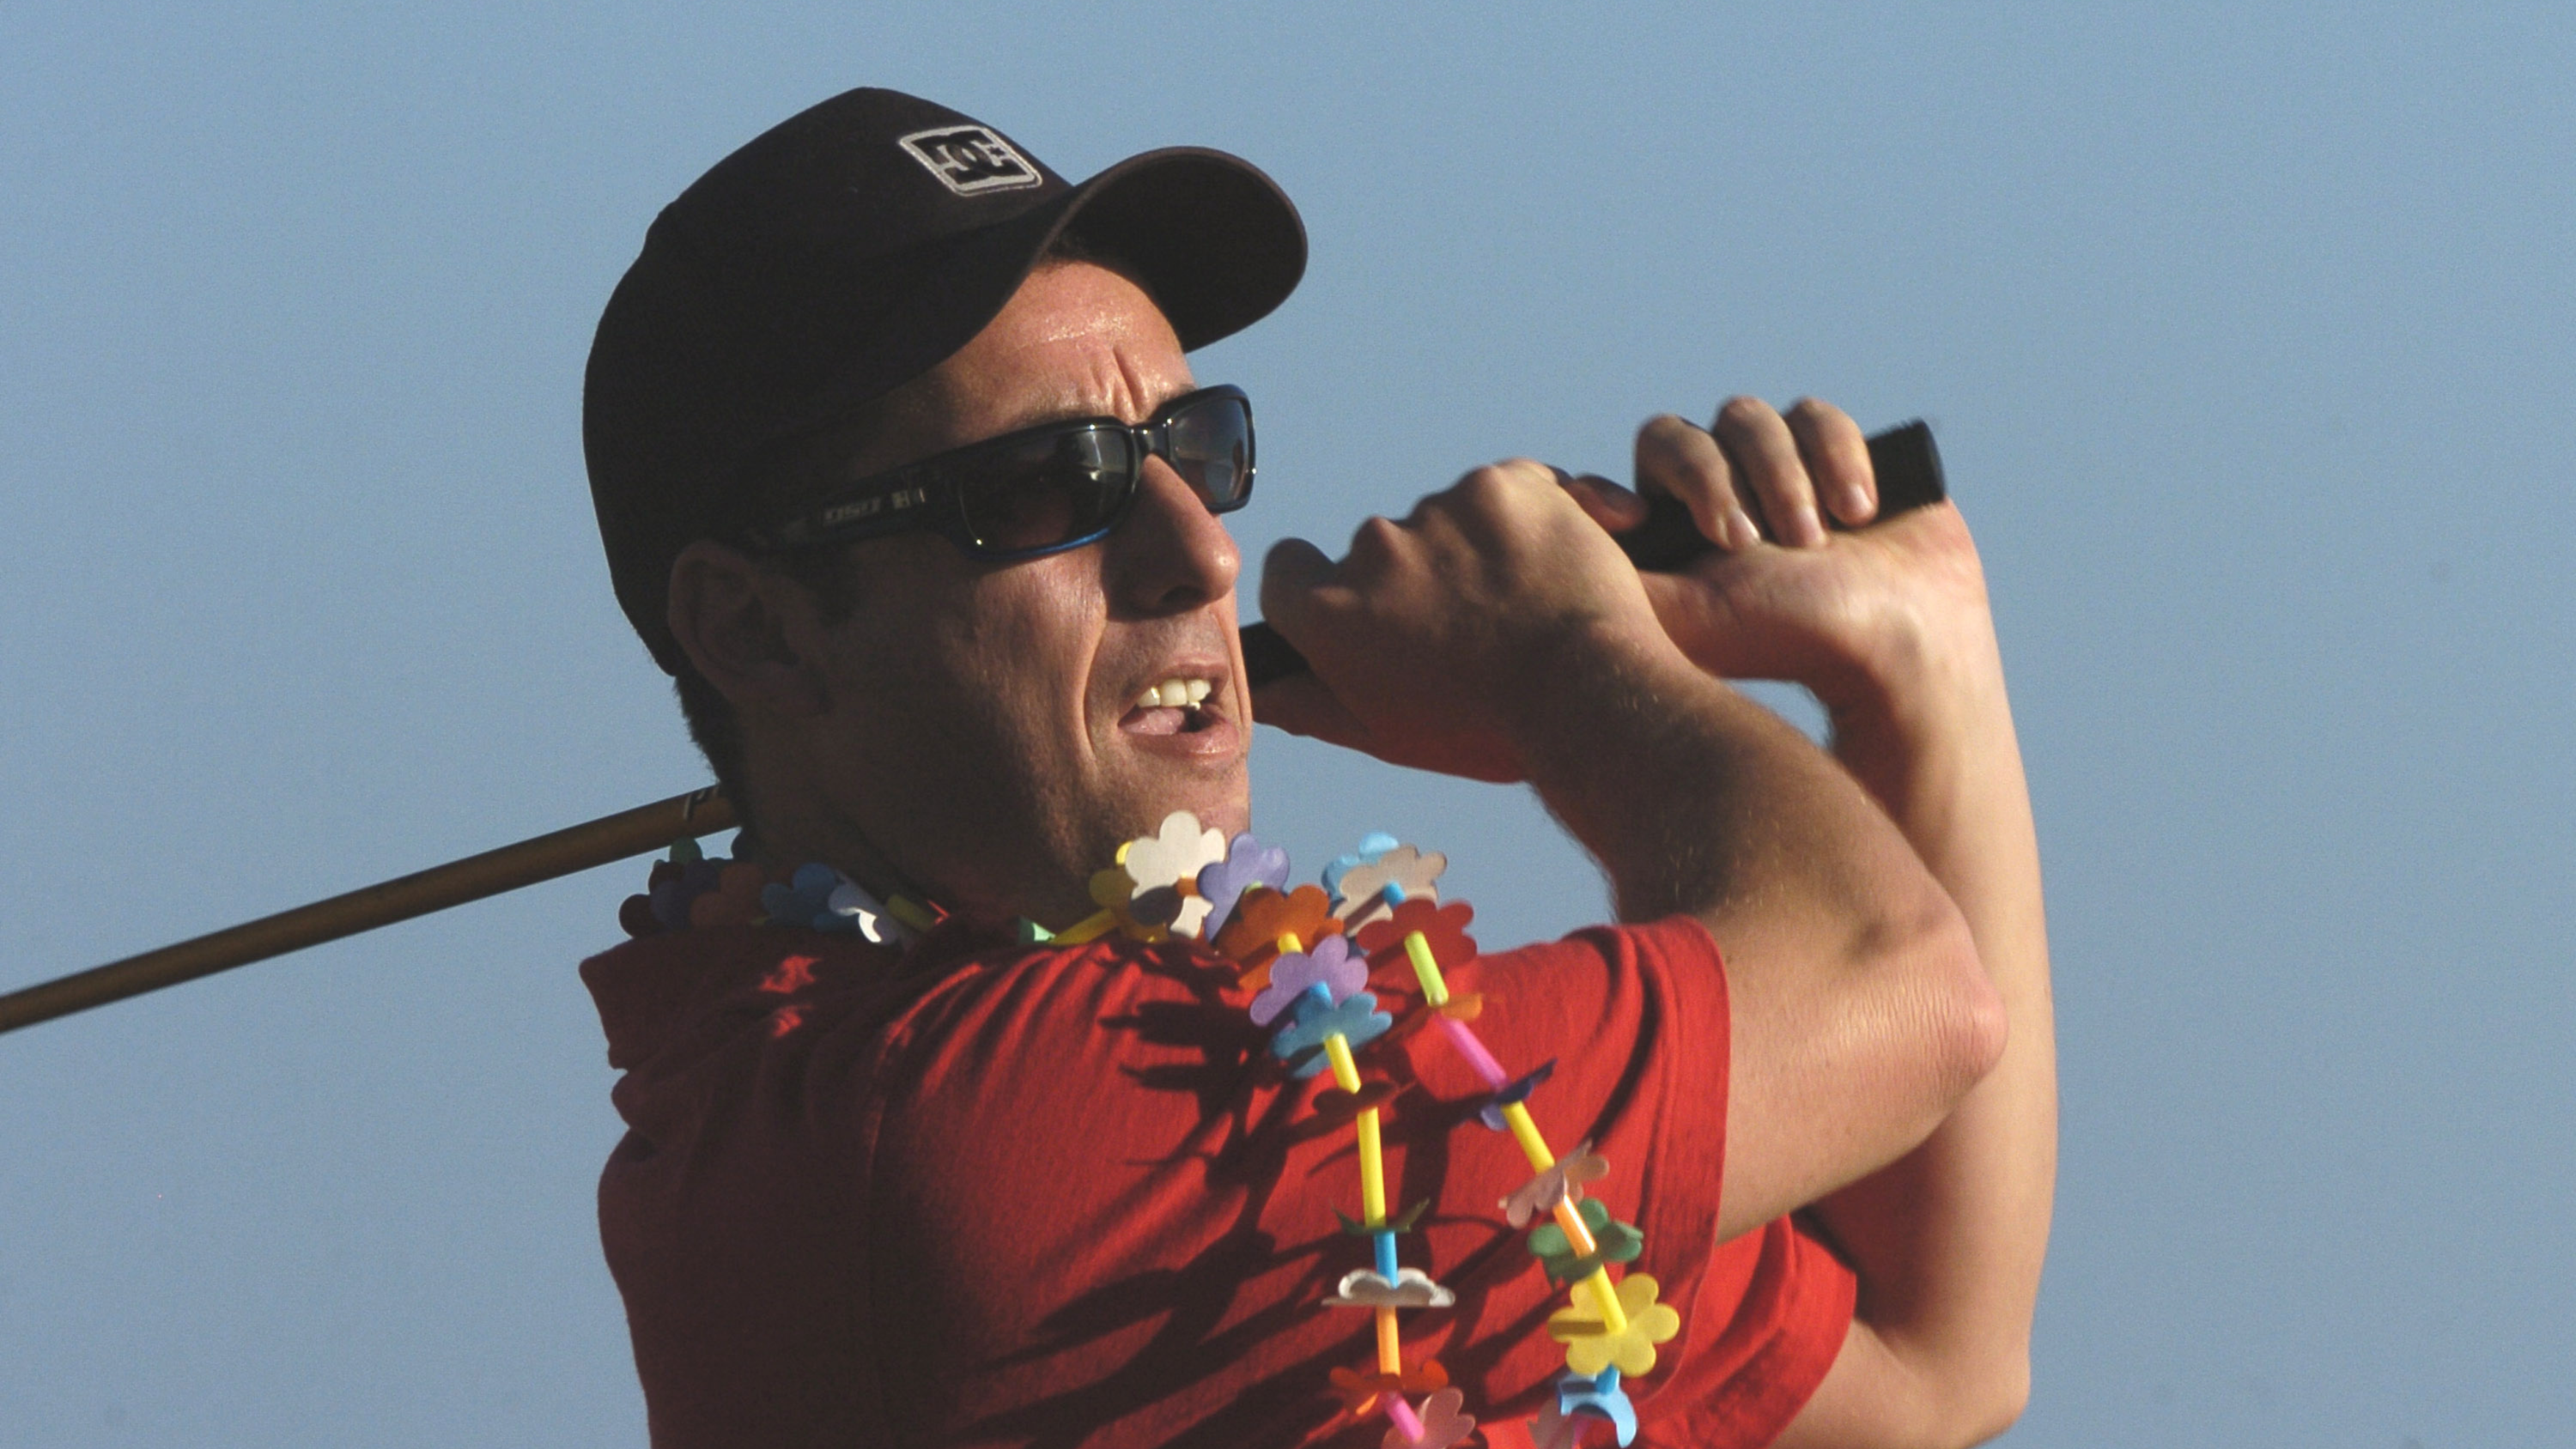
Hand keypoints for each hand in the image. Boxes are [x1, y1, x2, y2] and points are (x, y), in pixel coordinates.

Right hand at [1252, 459, 1678, 781]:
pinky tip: (1563, 561)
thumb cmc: (1485, 728)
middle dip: (1422, 578)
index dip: (1325, 586)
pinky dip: (1539, 514)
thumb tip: (1261, 689)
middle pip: (1381, 550)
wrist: (1588, 696)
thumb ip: (1312, 704)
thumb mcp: (1385, 734)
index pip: (1290, 570)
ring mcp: (1439, 511)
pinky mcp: (1502, 483)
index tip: (1374, 610)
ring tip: (1528, 603)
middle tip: (1479, 626)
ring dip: (1480, 548)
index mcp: (1329, 611)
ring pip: (1449, 518)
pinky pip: (1511, 488)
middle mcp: (1372, 551)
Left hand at [1592, 397, 2002, 733]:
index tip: (1724, 538)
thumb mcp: (1682, 613)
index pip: (1651, 452)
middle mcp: (1719, 489)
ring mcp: (1777, 467)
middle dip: (1728, 480)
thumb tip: (1559, 537)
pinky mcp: (1836, 454)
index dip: (1686, 478)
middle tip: (1756, 542)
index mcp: (1671, 521)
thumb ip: (1615, 572)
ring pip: (1750, 419)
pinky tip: (1860, 512)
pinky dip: (1837, 458)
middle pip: (1695, 431)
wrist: (1895, 650)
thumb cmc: (1783, 639)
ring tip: (1814, 542)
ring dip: (1783, 477)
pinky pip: (1816, 416)